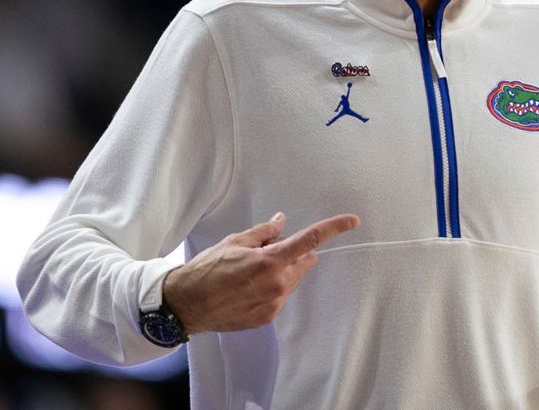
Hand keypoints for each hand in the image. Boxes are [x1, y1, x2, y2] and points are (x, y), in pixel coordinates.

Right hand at [162, 211, 359, 334]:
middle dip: (293, 252)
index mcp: (270, 261)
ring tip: (249, 273)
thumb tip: (281, 222)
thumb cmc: (206, 269)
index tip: (352, 221)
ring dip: (281, 271)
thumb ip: (264, 232)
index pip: (310, 241)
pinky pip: (280, 296)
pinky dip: (270, 288)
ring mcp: (274, 303)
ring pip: (292, 279)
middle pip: (304, 261)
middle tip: (264, 252)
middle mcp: (277, 284)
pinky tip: (246, 289)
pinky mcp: (267, 316)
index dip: (334, 228)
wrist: (186, 304)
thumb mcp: (235, 242)